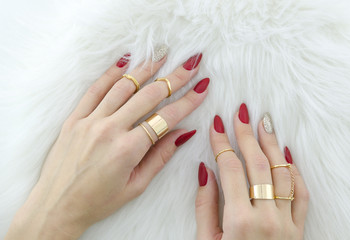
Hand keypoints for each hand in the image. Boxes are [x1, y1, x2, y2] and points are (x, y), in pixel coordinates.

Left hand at [6, 51, 207, 239]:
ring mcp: (90, 121)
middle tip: (190, 64)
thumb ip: (160, 157)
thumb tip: (183, 133)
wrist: (56, 206)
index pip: (166, 117)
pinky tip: (124, 62)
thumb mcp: (136, 186)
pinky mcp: (75, 119)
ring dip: (146, 69)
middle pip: (149, 95)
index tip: (202, 87)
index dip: (188, 101)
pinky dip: (111, 74)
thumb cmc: (98, 202)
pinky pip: (95, 90)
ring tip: (162, 55)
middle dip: (174, 78)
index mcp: (128, 149)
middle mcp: (109, 129)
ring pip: (123, 87)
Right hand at [195, 105, 308, 239]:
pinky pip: (301, 193)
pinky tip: (286, 154)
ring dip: (271, 145)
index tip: (216, 125)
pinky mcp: (299, 229)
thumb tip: (205, 171)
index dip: (221, 143)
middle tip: (240, 114)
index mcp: (239, 221)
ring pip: (281, 172)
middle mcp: (267, 217)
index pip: (229, 168)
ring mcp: (287, 222)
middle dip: (246, 135)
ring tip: (264, 123)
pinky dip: (294, 171)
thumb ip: (205, 206)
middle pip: (257, 164)